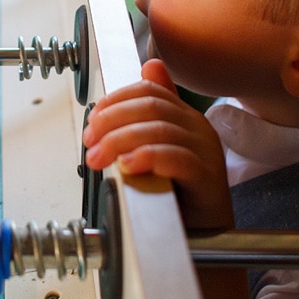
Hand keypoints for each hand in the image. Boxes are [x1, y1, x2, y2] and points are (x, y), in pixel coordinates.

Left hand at [83, 59, 233, 229]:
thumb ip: (146, 119)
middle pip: (151, 107)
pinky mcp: (207, 176)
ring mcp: (205, 150)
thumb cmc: (179, 191)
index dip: (116, 100)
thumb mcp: (157, 149)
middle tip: (90, 141)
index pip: (148, 91)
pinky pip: (177, 158)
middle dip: (112, 121)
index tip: (92, 119)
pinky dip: (149, 158)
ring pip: (159, 130)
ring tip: (100, 157)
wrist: (206, 230)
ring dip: (121, 141)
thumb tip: (150, 68)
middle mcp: (197, 127)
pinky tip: (129, 166)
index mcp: (183, 117)